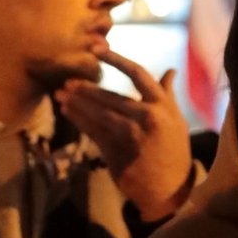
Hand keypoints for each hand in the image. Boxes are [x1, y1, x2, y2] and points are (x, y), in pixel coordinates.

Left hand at [56, 49, 193, 221]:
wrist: (169, 188)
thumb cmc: (174, 150)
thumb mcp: (176, 119)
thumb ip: (168, 94)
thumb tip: (171, 70)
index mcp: (162, 104)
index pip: (137, 74)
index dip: (115, 59)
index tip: (97, 49)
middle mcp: (147, 116)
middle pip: (111, 96)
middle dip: (87, 88)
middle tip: (68, 80)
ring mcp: (132, 135)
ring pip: (99, 114)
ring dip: (78, 103)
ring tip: (61, 94)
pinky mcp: (117, 151)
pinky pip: (94, 132)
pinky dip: (80, 120)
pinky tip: (68, 112)